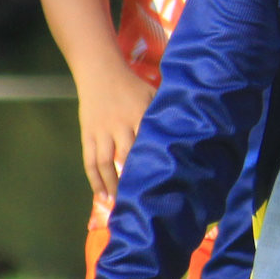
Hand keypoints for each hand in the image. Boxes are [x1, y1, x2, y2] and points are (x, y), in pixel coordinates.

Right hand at [78, 65, 154, 203]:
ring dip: (112, 186)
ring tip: (119, 206)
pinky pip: (90, 161)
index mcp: (140, 114)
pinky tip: (101, 196)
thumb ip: (167, 114)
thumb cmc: (133, 87)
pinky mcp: (88, 134)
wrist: (100, 72)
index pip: (148, 144)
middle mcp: (120, 125)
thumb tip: (191, 135)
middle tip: (141, 203)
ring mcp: (102, 131)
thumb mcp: (153, 95)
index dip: (153, 165)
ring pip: (105, 163)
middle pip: (126, 157)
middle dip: (132, 181)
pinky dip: (95, 180)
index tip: (163, 185)